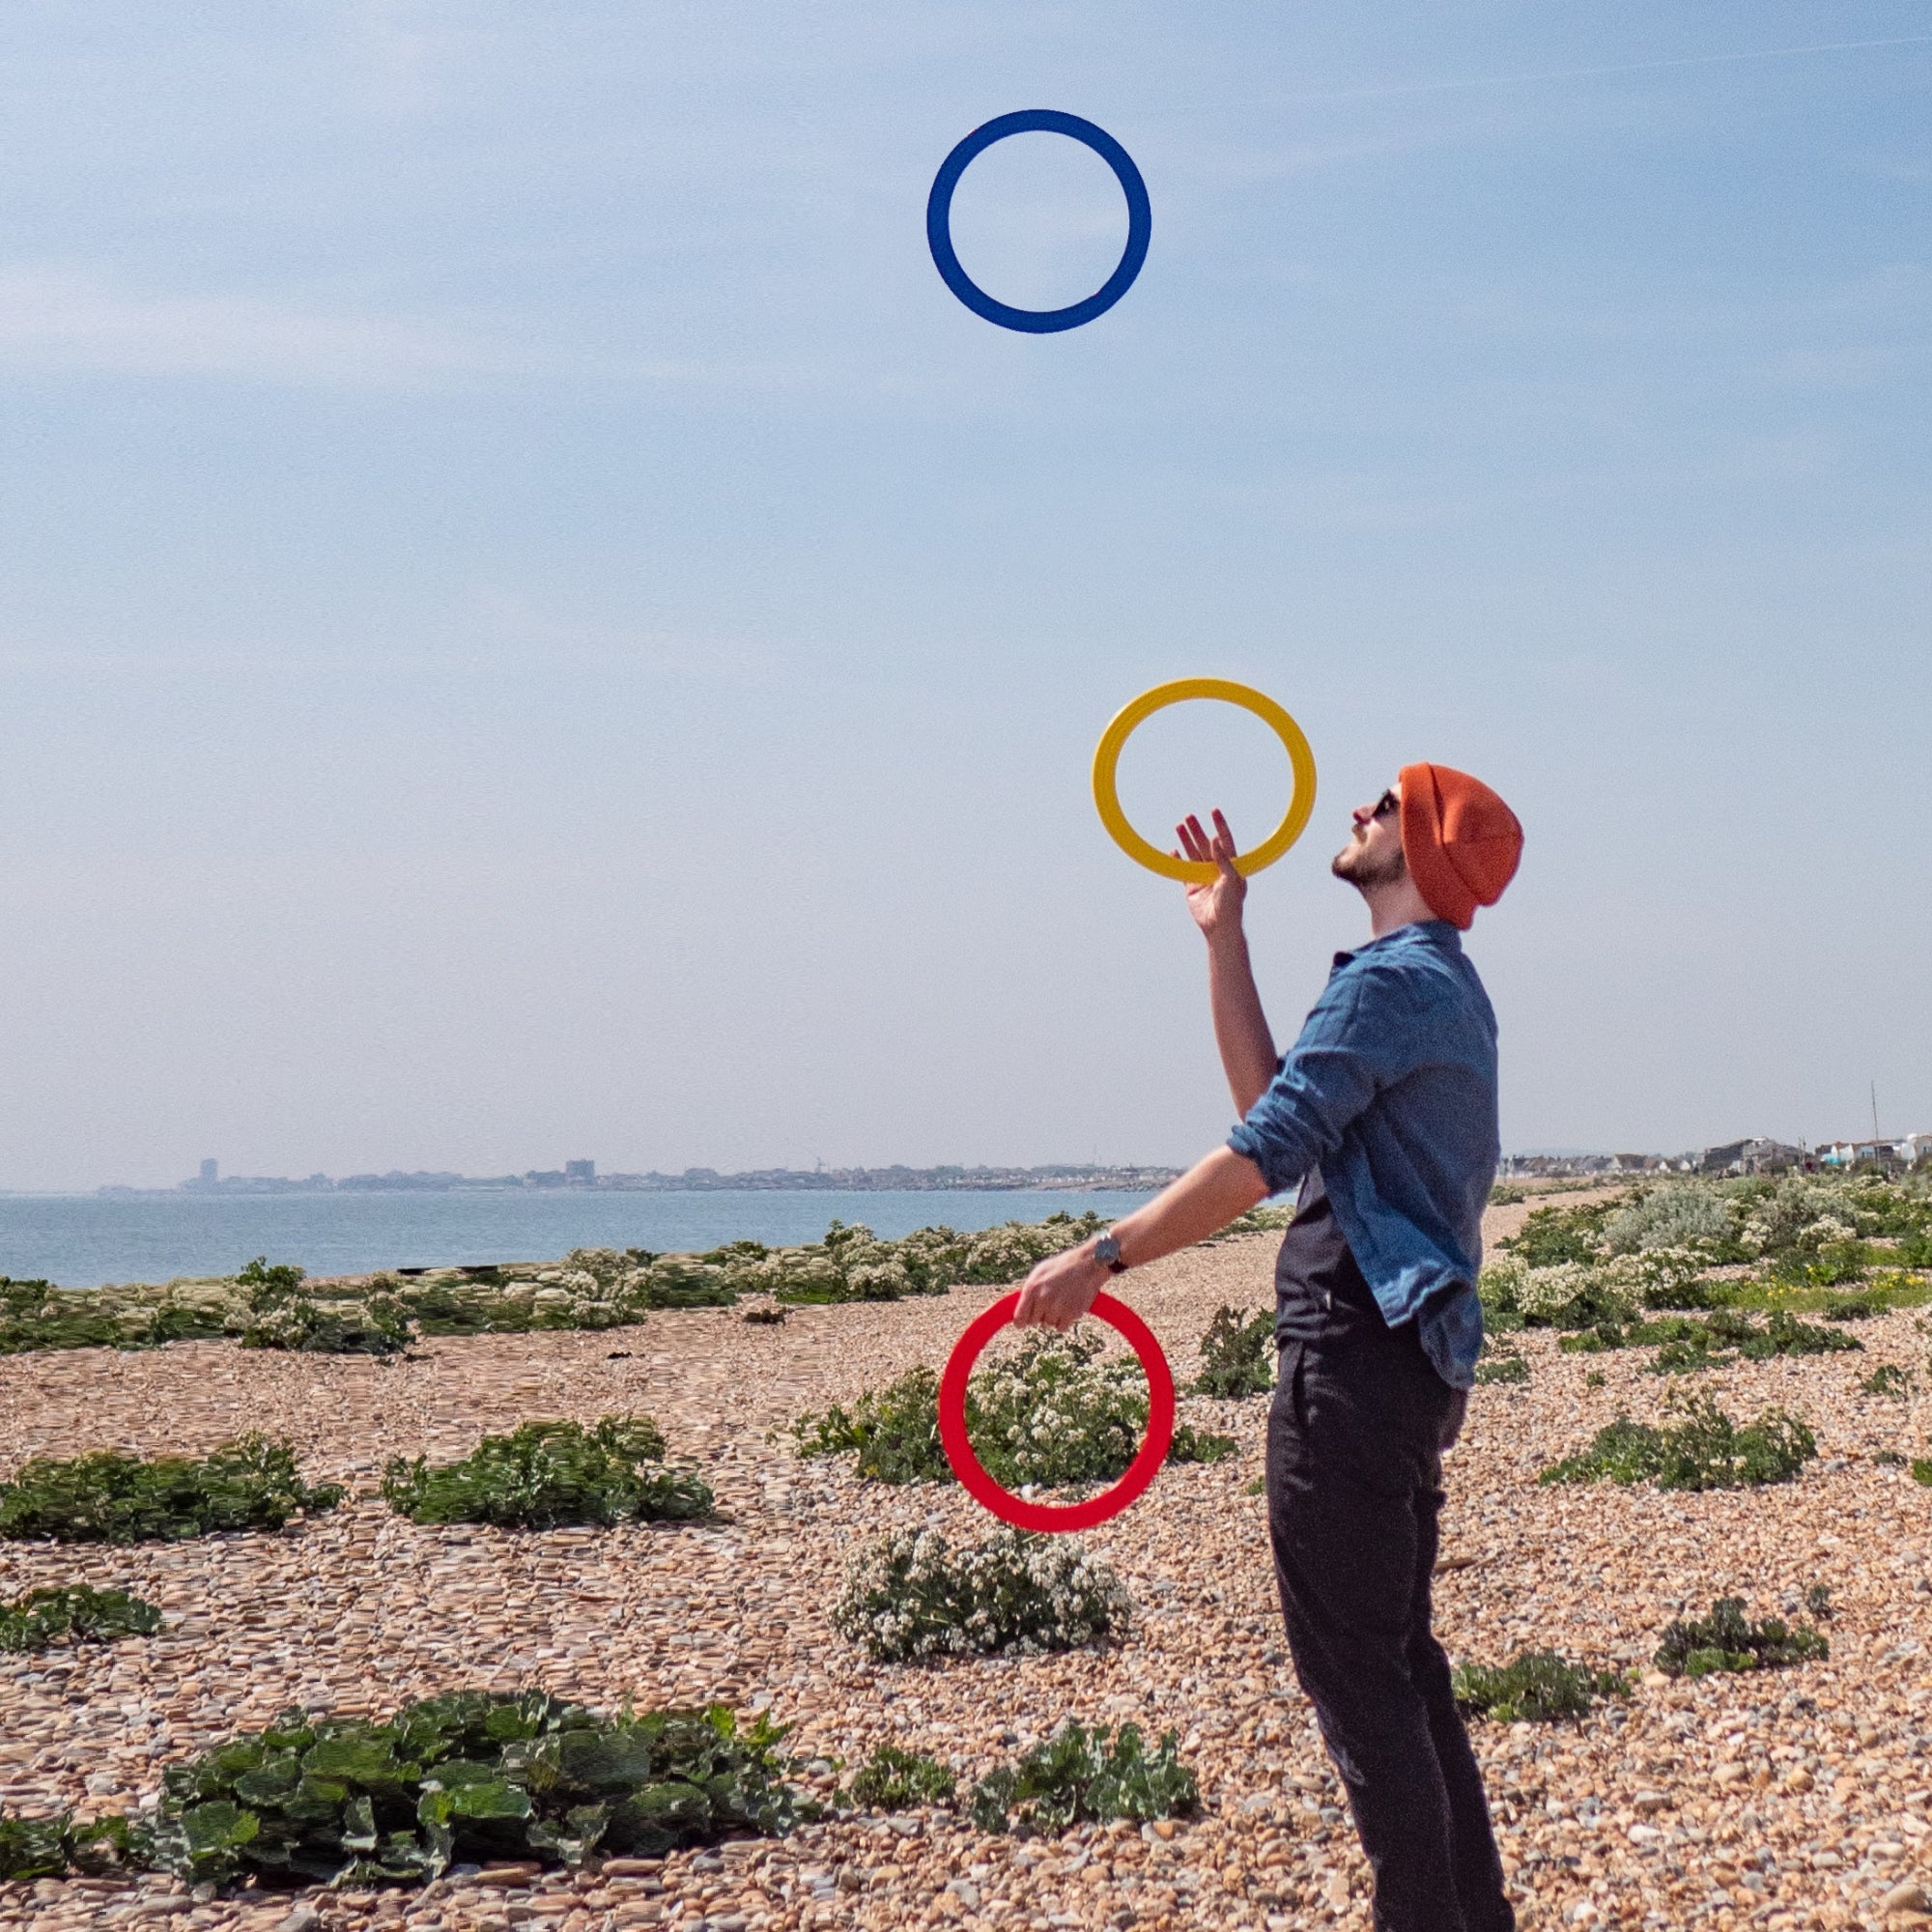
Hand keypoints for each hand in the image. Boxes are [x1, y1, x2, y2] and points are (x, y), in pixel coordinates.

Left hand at [1013, 1244, 1105, 1331]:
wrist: (1087, 1264)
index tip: (1023, 1323)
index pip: (1019, 1317)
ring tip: (1062, 1300)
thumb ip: (1029, 1290)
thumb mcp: (1040, 1272)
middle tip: (1050, 1303)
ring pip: (1049, 1324)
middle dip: (1039, 1315)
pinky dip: (1065, 1321)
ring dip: (1054, 1317)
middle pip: (1034, 1322)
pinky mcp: (1071, 1314)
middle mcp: (1043, 1299)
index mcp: (1032, 1287)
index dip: (1021, 1322)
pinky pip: (1061, 1327)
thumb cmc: (1062, 1267)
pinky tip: (1069, 1306)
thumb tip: (1020, 1309)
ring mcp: (1057, 1307)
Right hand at [1177, 810, 1245, 939]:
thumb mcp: (1231, 879)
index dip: (1220, 825)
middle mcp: (1216, 869)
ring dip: (1186, 840)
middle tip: (1189, 816)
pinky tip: (1173, 850)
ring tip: (1178, 826)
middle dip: (1197, 830)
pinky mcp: (1192, 887)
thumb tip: (1216, 839)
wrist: (1219, 926)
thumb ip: (1223, 859)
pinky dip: (1178, 860)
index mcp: (1231, 865)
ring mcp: (1203, 877)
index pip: (1224, 841)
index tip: (1214, 812)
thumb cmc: (1231, 904)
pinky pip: (1183, 870)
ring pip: (1193, 854)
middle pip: (1205, 845)